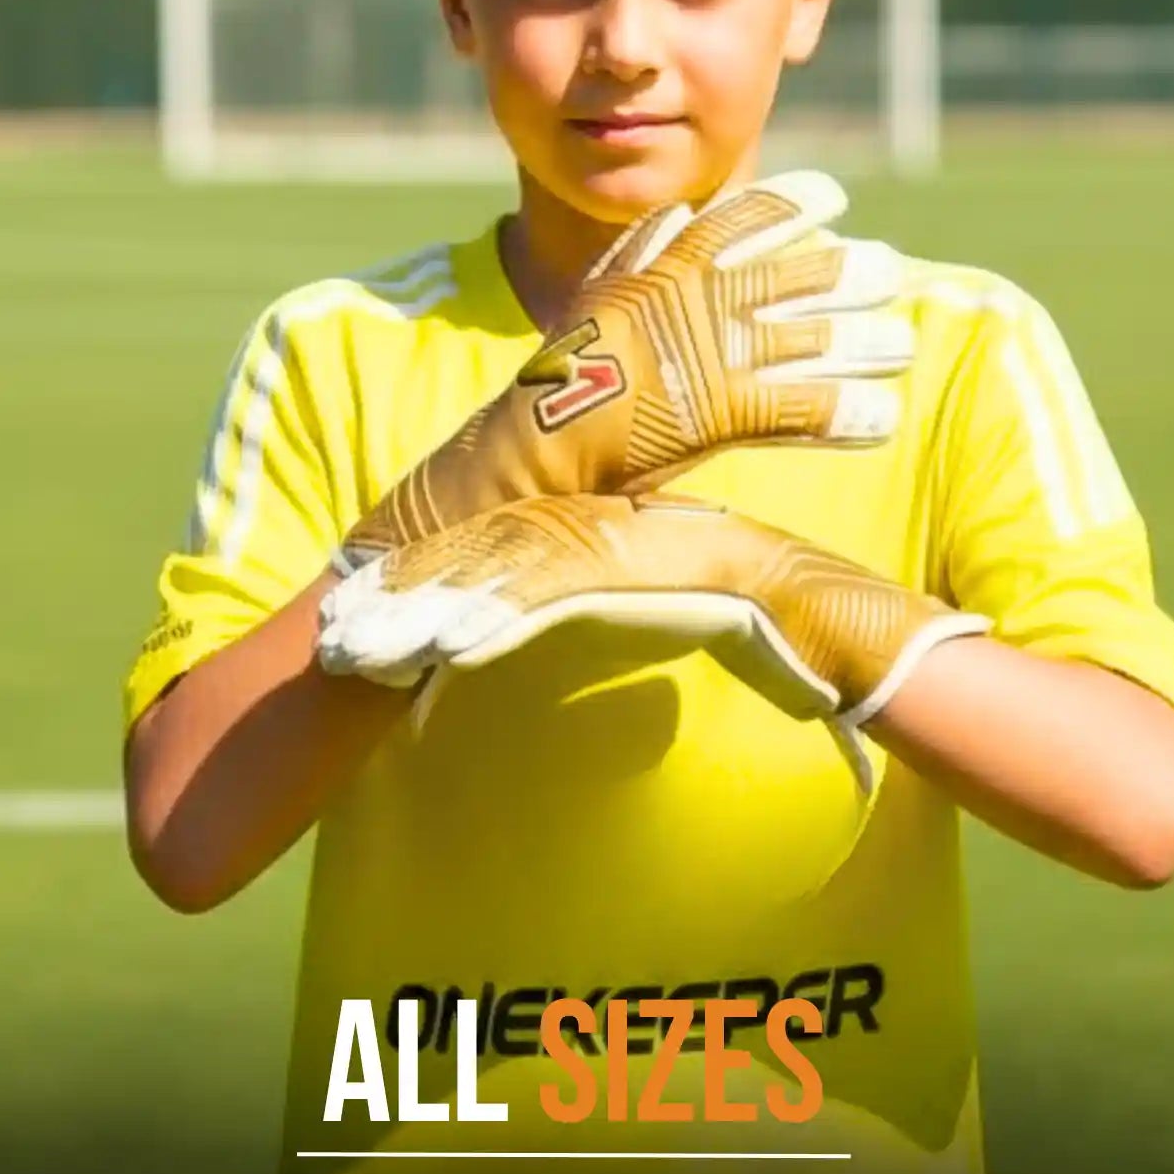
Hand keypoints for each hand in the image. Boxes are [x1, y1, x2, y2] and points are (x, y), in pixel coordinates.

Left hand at [318, 494, 990, 789]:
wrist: (839, 619)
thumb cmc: (761, 623)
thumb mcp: (667, 604)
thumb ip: (614, 602)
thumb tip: (575, 631)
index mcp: (599, 526)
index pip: (493, 548)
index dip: (424, 579)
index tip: (363, 614)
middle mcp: (600, 521)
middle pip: (479, 552)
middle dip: (401, 595)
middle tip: (334, 633)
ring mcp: (621, 539)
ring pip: (500, 571)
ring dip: (424, 615)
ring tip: (359, 652)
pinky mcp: (645, 566)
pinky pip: (556, 592)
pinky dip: (496, 620)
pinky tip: (444, 650)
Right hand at [337, 171, 911, 566]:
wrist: (515, 456)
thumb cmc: (552, 388)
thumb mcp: (592, 303)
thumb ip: (635, 258)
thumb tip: (671, 217)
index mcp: (658, 273)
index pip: (735, 218)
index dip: (790, 204)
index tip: (835, 197)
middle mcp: (687, 306)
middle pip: (787, 277)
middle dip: (844, 274)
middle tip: (888, 270)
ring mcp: (703, 360)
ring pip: (804, 340)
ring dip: (859, 342)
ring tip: (901, 344)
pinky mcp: (714, 417)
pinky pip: (798, 410)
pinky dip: (844, 413)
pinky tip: (881, 419)